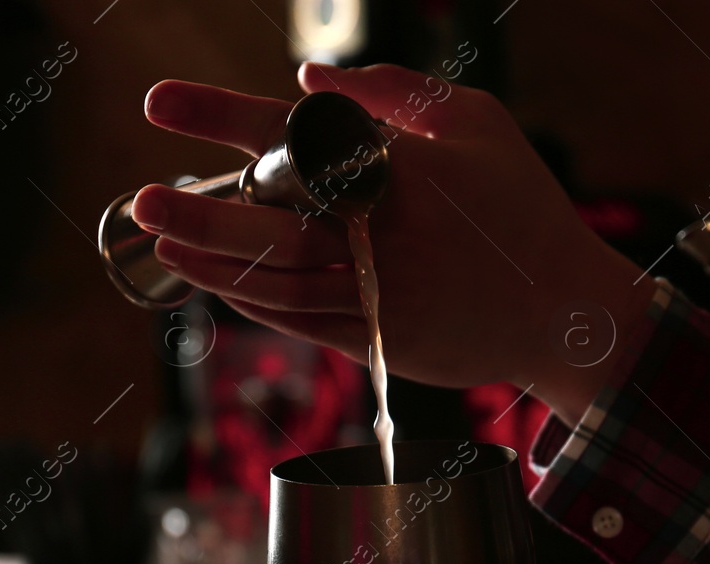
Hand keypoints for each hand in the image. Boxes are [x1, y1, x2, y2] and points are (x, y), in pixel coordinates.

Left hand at [135, 63, 655, 426]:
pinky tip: (218, 281)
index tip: (159, 102)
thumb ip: (391, 92)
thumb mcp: (476, 123)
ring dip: (212, 264)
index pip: (295, 135)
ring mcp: (382, 298)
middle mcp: (387, 238)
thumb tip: (305, 73)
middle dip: (197, 213)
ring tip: (164, 240)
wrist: (567, 315)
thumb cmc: (522, 210)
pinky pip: (299, 322)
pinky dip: (252, 301)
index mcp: (406, 172)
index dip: (220, 115)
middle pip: (271, 227)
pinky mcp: (380, 343)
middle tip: (142, 198)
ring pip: (275, 284)